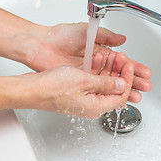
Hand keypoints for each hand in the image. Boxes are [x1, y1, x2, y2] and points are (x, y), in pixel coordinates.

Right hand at [19, 56, 134, 118]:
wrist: (31, 89)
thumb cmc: (51, 88)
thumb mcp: (84, 81)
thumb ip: (105, 84)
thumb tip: (122, 85)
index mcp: (96, 106)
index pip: (122, 95)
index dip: (128, 78)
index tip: (129, 65)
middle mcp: (92, 105)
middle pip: (114, 89)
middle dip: (119, 71)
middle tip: (122, 58)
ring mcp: (84, 99)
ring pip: (103, 83)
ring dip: (108, 68)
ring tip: (111, 54)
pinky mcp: (77, 92)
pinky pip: (92, 81)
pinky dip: (97, 70)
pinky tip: (97, 58)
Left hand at [25, 23, 151, 95]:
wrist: (41, 45)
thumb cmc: (61, 36)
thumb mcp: (86, 31)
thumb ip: (105, 36)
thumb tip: (123, 39)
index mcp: (99, 50)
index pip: (121, 61)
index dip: (133, 67)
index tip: (144, 73)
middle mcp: (96, 64)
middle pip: (118, 74)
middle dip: (133, 80)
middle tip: (145, 87)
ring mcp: (88, 74)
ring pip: (109, 84)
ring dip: (123, 89)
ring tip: (136, 95)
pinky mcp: (80, 81)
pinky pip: (97, 89)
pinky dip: (107, 93)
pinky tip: (117, 98)